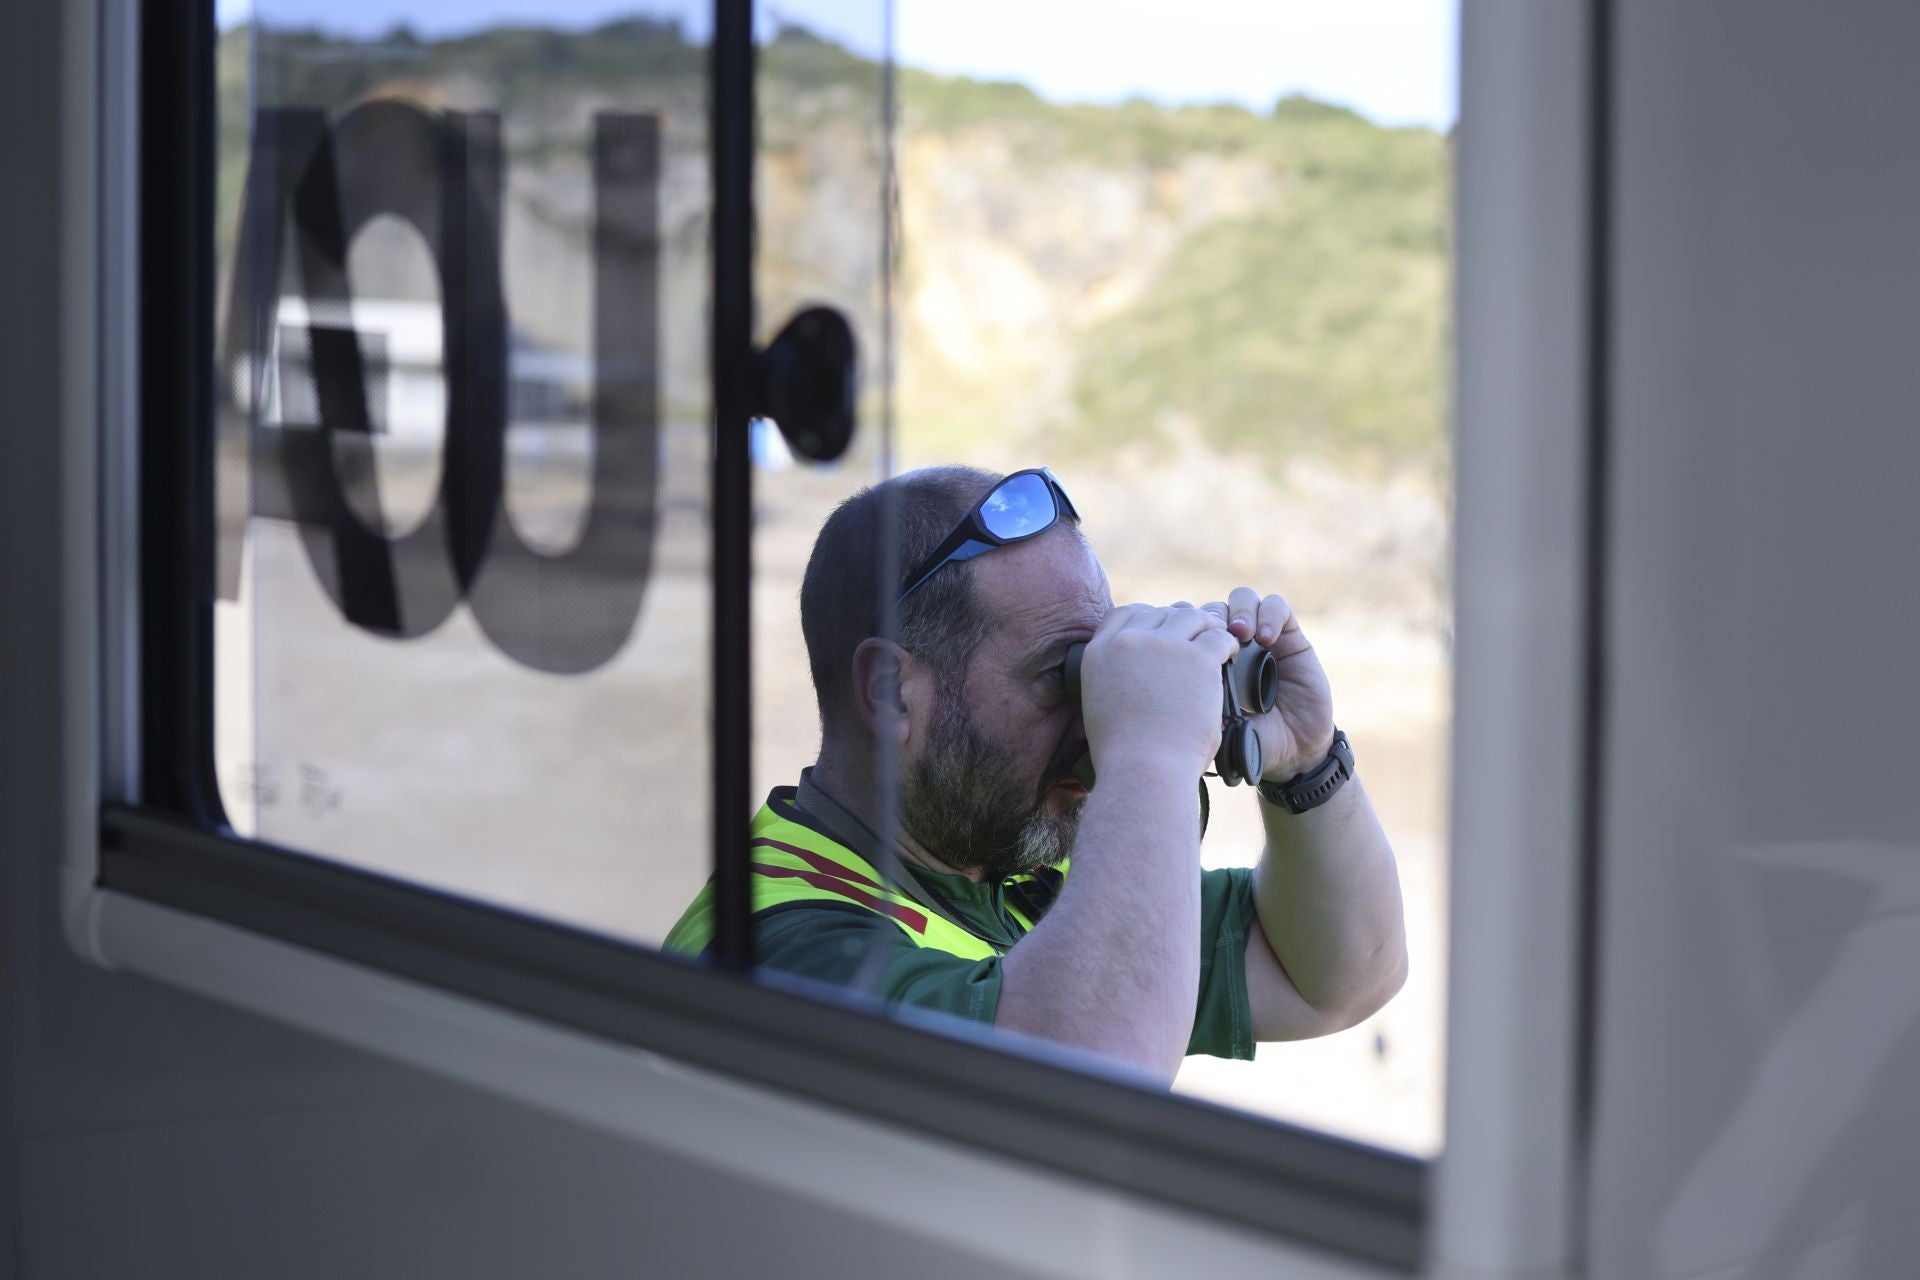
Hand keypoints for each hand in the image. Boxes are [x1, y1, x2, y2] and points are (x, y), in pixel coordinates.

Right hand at [1078, 603, 1241, 780]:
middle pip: (1160, 612)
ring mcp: (1164, 646)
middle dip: (1180, 621)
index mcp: (1099, 651)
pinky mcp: (1197, 658)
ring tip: (1217, 641)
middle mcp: (1129, 641)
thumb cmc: (1123, 754)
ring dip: (1206, 626)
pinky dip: (1226, 643)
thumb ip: (1112, 681)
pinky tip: (1230, 654)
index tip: (1161, 631)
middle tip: (1196, 636)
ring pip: (1191, 617)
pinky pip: (1218, 636)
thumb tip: (1129, 677)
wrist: (1143, 770)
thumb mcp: (1098, 706)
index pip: (1125, 614)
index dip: (1147, 617)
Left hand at [1191, 587, 1335, 780]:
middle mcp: (1229, 643)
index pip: (1186, 624)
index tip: (1185, 645)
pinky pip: (1277, 606)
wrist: (1290, 752)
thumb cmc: (1248, 739)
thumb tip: (1175, 686)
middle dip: (1209, 617)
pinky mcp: (1290, 636)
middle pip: (1211, 607)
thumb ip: (1196, 702)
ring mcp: (1260, 637)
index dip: (1183, 625)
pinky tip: (1266, 638)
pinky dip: (1269, 615)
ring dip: (1239, 611)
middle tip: (1212, 638)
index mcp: (1203, 660)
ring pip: (1241, 598)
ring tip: (1241, 634)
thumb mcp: (1214, 724)